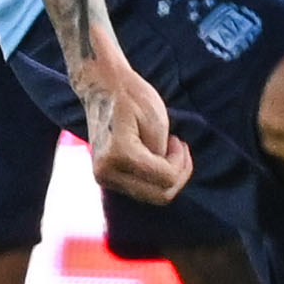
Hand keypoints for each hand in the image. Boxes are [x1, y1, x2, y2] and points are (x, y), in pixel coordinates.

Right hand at [77, 50, 192, 204]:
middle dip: (178, 175)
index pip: (166, 177)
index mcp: (118, 155)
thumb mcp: (157, 121)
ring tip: (168, 150)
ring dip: (168, 177)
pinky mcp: (106, 177)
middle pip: (160, 195)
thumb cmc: (132, 97)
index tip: (178, 138)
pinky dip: (155, 178)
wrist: (102, 87)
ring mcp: (103, 177)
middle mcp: (106, 172)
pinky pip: (141, 189)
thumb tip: (168, 177)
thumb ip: (163, 154)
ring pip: (151, 196)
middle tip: (180, 148)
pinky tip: (157, 156)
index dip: (181, 161)